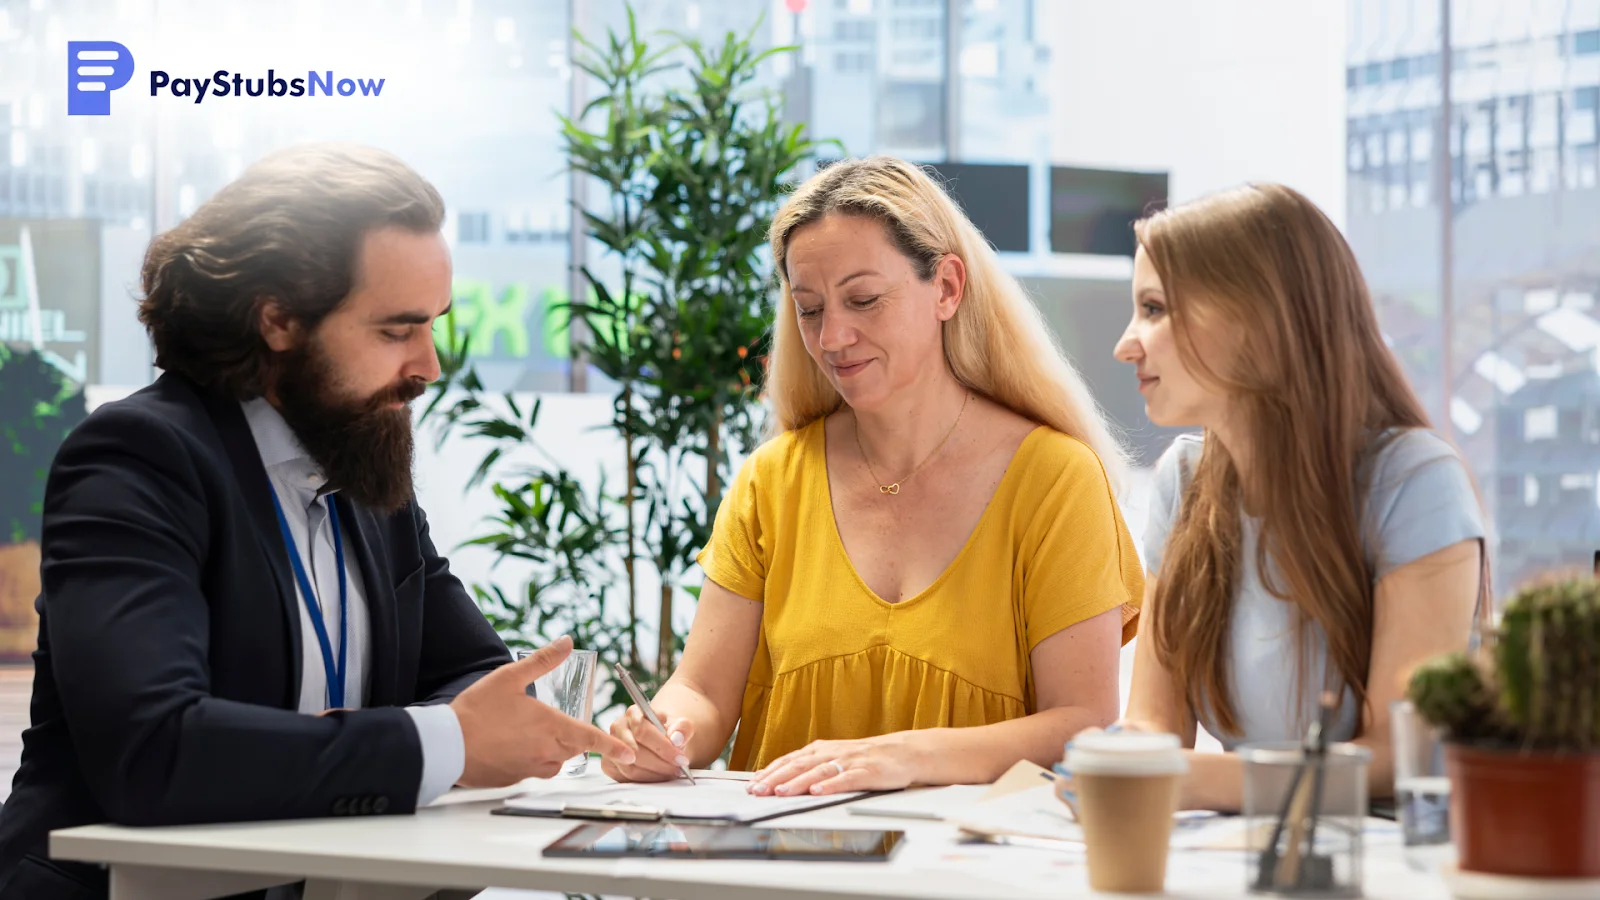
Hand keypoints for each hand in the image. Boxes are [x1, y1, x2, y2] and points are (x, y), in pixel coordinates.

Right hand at [451, 636, 635, 786]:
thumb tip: (566, 642)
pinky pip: (532, 770)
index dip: (612, 746)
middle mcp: (545, 751)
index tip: (629, 754)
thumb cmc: (477, 710)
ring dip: (554, 750)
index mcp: (550, 726)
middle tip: (560, 724)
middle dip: (574, 738)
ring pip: (554, 762)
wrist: (446, 745)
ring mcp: (529, 768)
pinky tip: (513, 746)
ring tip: (535, 733)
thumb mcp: (510, 676)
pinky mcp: (512, 778)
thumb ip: (542, 660)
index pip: (590, 738)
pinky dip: (531, 760)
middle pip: (573, 749)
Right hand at [600, 705, 695, 783]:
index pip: (643, 731)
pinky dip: (645, 781)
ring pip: (630, 768)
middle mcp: (618, 728)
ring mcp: (611, 747)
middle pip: (635, 751)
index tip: (680, 758)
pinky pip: (626, 778)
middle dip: (660, 763)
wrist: (658, 741)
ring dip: (654, 774)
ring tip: (670, 773)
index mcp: (634, 713)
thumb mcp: (680, 726)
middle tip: (677, 769)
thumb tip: (676, 738)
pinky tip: (658, 777)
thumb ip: (682, 728)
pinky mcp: (609, 764)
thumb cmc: (667, 732)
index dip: (663, 747)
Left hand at [747, 734, 924, 796]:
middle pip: (799, 765)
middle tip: (757, 791)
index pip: (790, 760)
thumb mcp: (834, 756)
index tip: (752, 784)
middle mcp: (832, 753)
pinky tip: (818, 792)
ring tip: (780, 792)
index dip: (770, 772)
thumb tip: (781, 779)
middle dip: (776, 778)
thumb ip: (811, 766)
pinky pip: (846, 778)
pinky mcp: (867, 772)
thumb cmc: (866, 757)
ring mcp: (849, 761)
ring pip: (818, 772)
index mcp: (822, 749)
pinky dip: (831, 785)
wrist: (903, 752)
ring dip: (797, 782)